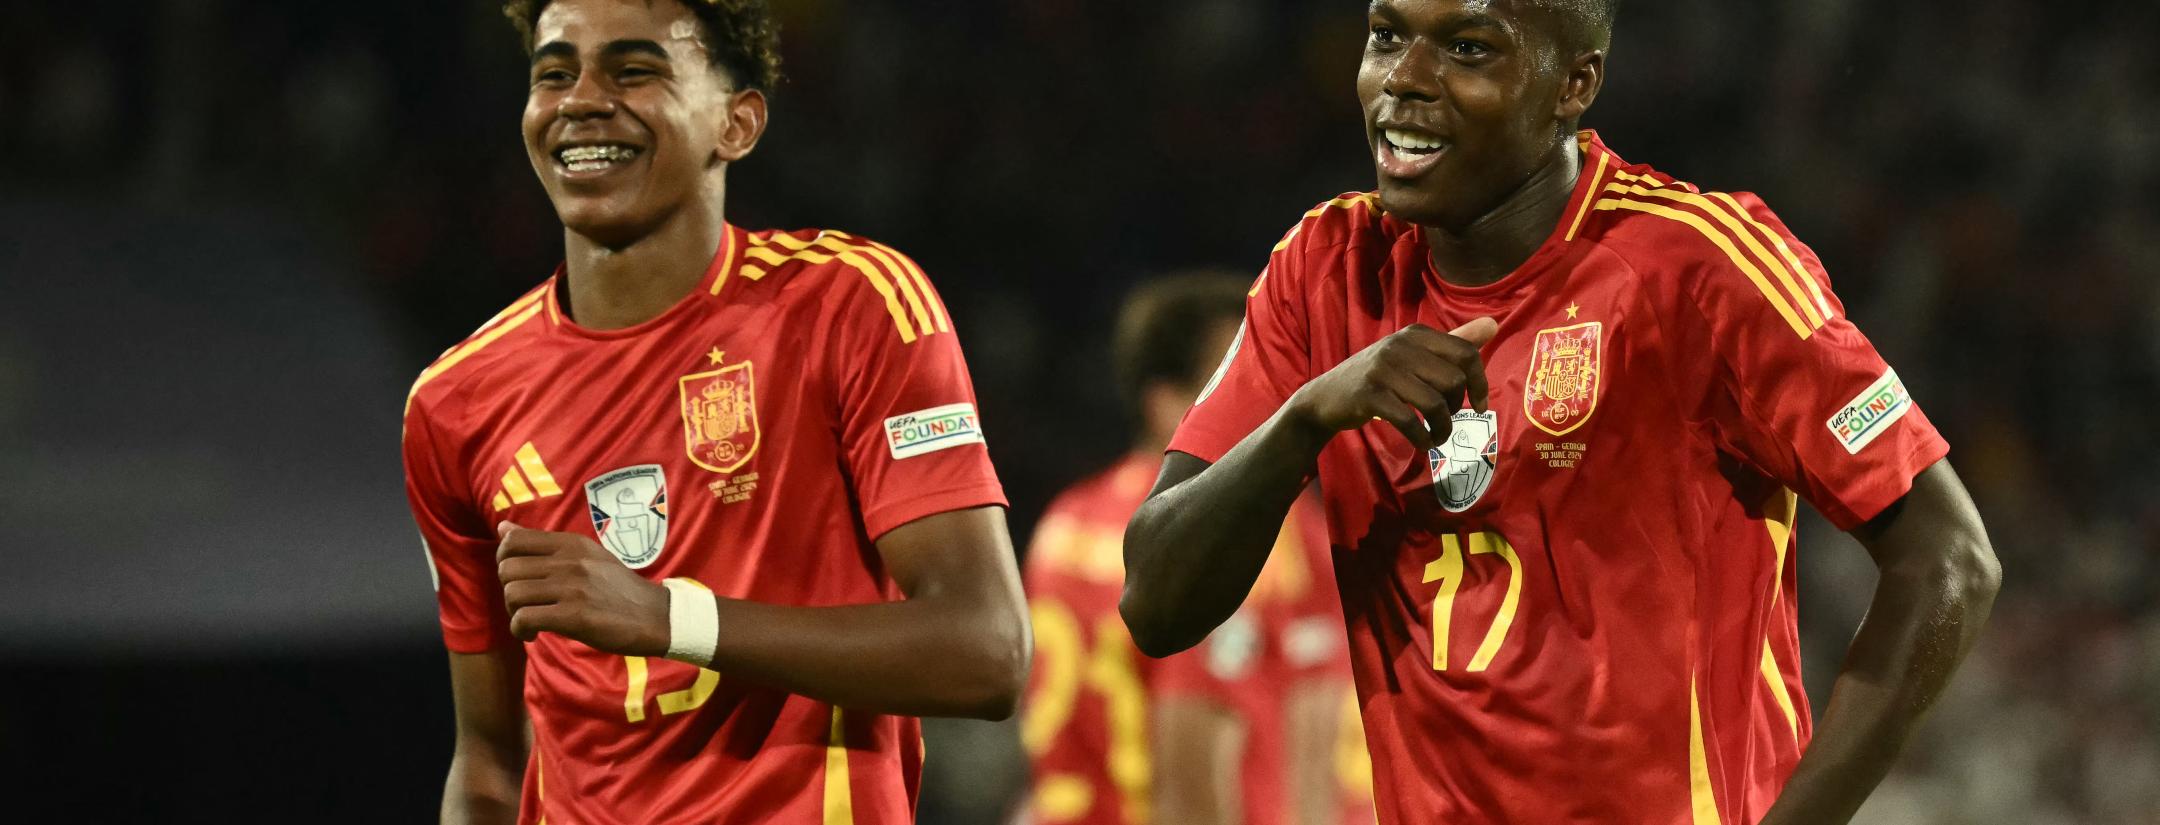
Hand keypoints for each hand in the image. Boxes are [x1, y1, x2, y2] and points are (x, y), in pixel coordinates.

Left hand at [496, 522, 670, 655]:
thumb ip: (544, 544)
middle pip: (507, 570)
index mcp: (571, 544)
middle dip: (508, 591)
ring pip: (512, 594)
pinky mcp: (574, 615)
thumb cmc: (618, 588)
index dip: (504, 561)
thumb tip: (502, 528)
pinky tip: (533, 634)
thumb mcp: (585, 556)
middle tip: (526, 605)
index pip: (513, 541)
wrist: (654, 616)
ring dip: (514, 614)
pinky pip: (524, 619)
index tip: (519, 578)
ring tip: (531, 621)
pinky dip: (521, 630)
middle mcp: (569, 561)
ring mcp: (572, 588)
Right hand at [1284, 318, 1497, 450]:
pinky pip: (1410, 421)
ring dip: (1442, 429)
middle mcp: (1400, 345)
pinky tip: (1422, 443)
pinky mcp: (1370, 395)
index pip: (1466, 354)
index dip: (1480, 383)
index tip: (1479, 406)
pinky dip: (1422, 438)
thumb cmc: (1377, 379)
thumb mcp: (1413, 356)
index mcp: (1415, 334)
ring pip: (1435, 403)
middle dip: (1456, 408)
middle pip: (1453, 381)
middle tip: (1444, 419)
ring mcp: (1383, 369)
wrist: (1324, 398)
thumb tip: (1493, 325)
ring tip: (1436, 437)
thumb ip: (1453, 343)